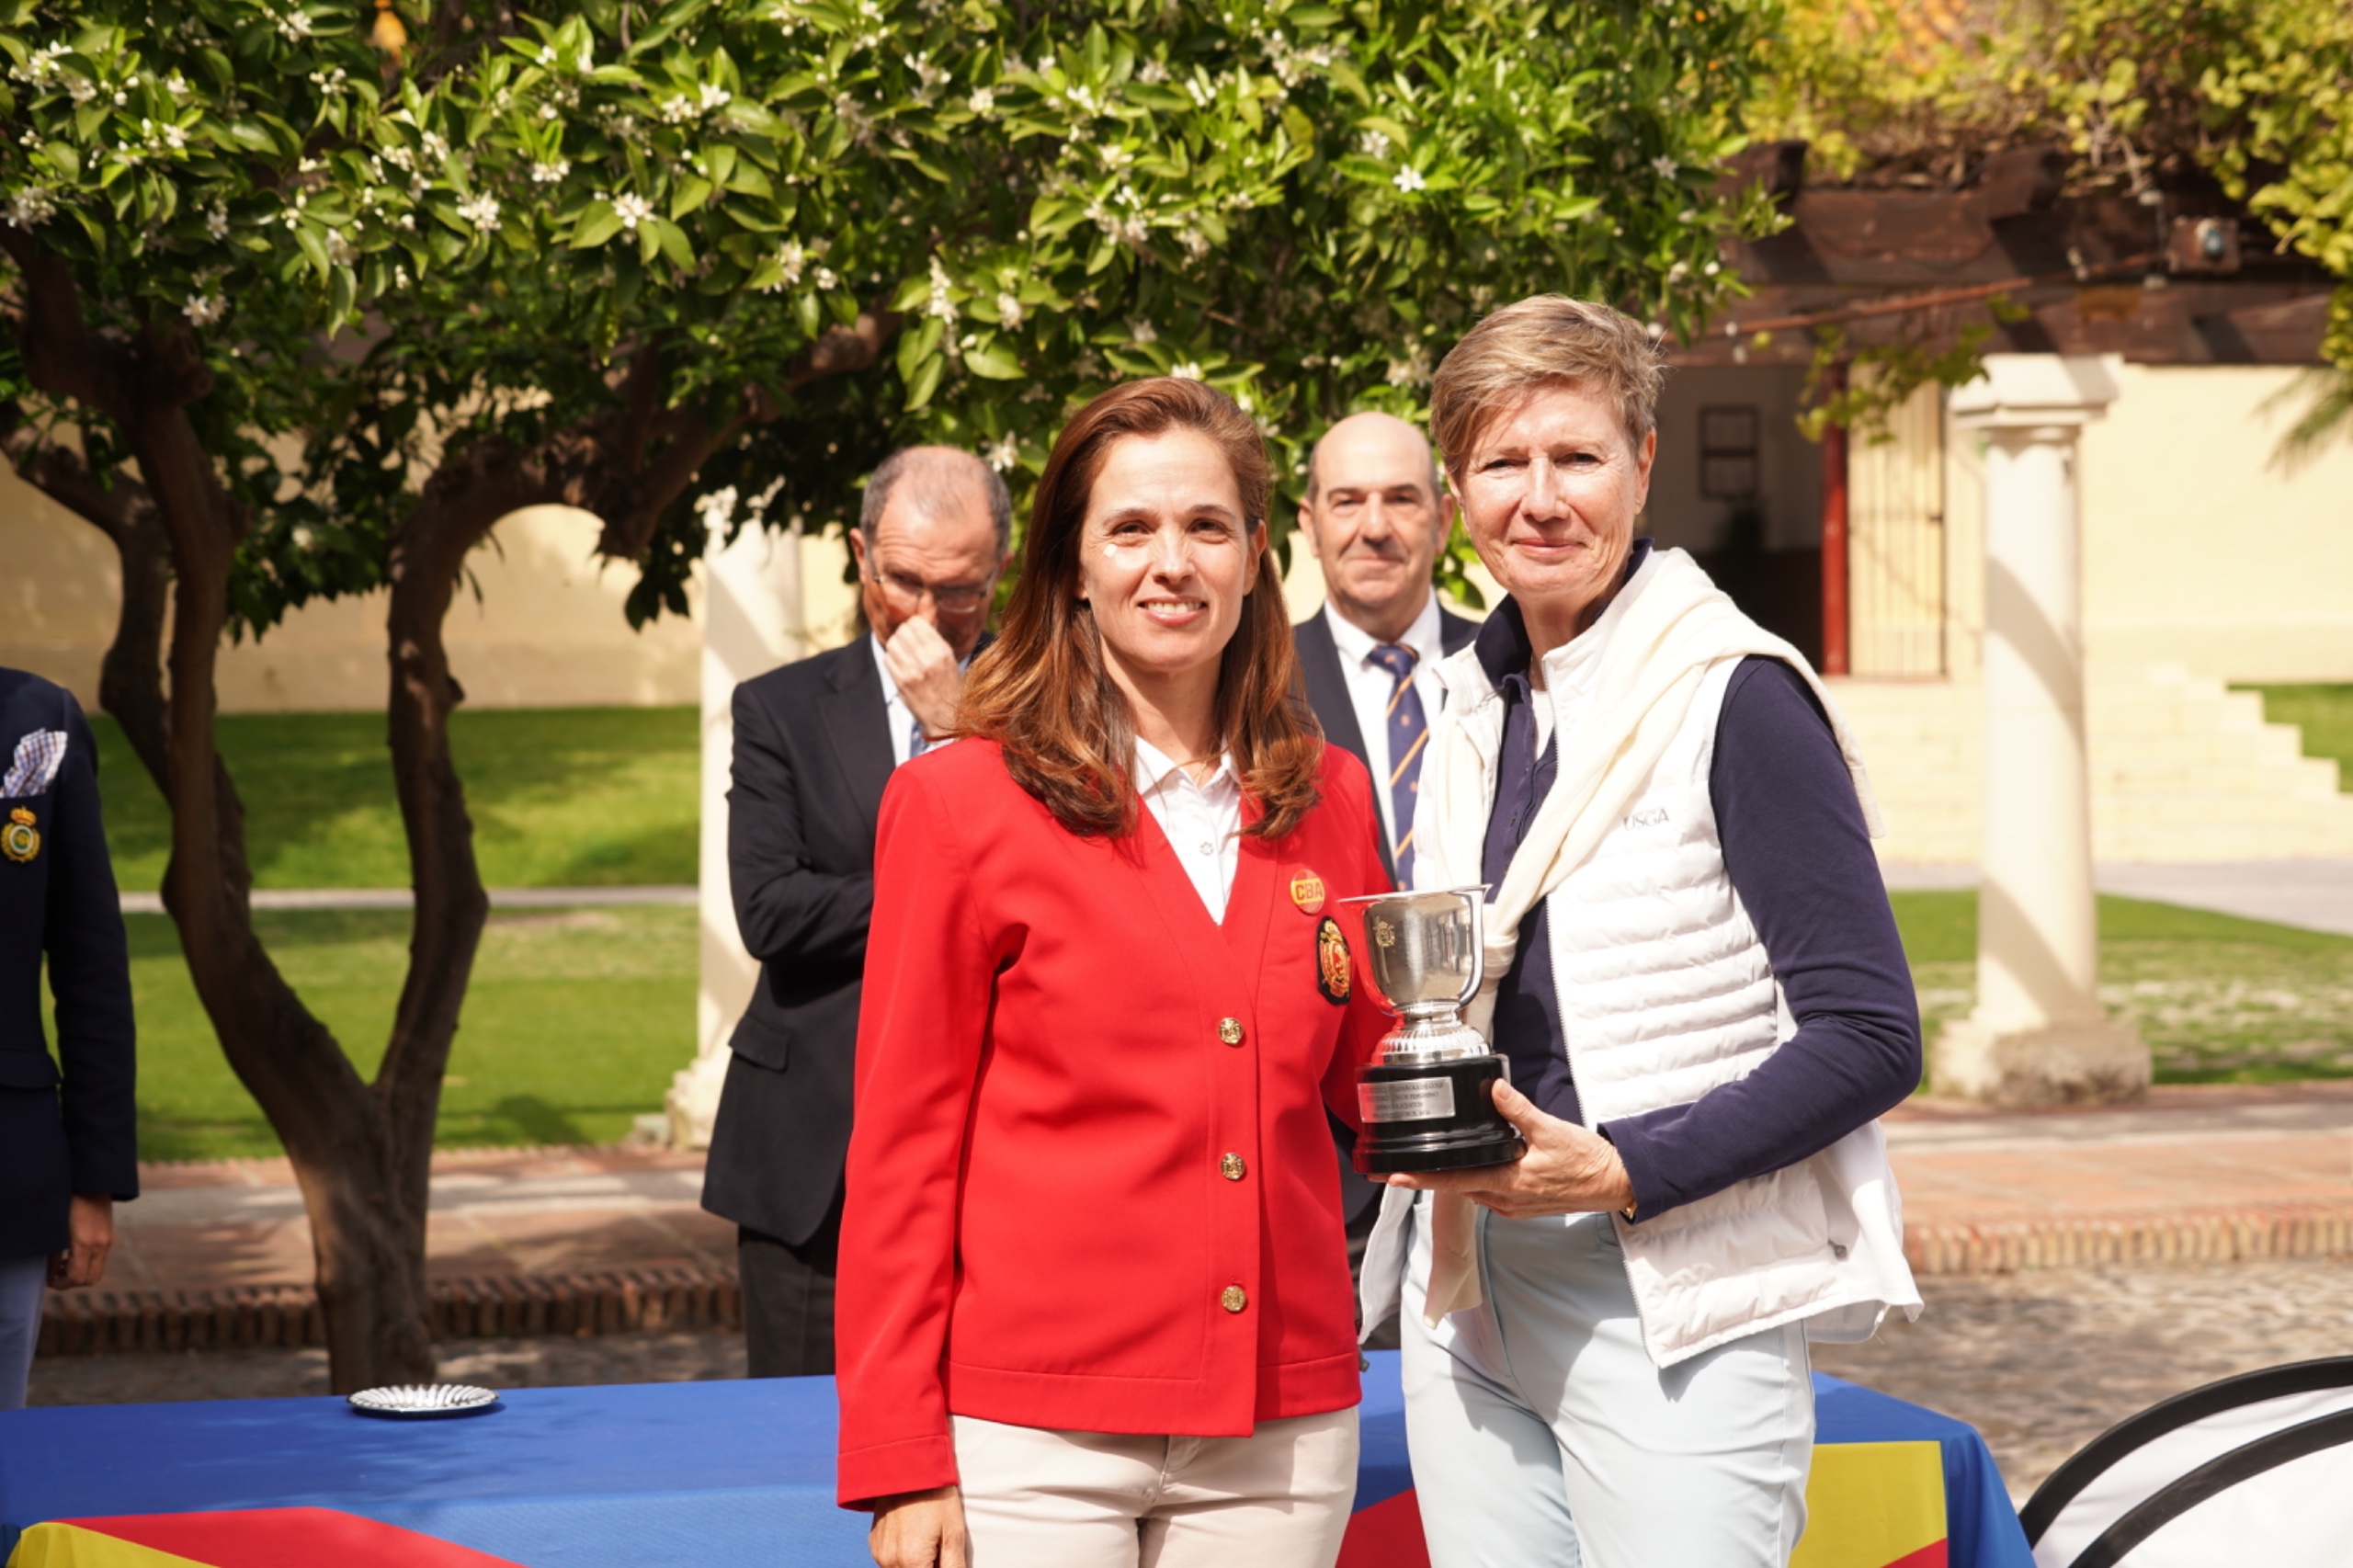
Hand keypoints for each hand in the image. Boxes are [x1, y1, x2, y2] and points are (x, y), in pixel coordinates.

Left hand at [48, 1194, 113, 1288]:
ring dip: (81, 1274)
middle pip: (90, 1280)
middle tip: (55, 1275)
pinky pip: (100, 1261)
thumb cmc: (69, 1203)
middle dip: (71, 1282)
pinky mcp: (109, 1237)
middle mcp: (101, 1245)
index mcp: (85, 1244)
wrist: (92, 1182)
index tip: (49, 1279)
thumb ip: (53, 1254)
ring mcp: (107, 1242)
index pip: (76, 1278)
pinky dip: (87, 1265)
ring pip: (97, 1272)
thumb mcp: (56, 1230)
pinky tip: (74, 1255)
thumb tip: (49, 1273)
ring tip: (63, 1265)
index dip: (61, 1284)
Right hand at [870, 1486, 967, 1567]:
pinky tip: (914, 1535)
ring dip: (915, 1564)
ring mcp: (879, 1552)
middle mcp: (890, 1561)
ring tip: (928, 1538)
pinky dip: (903, 1556)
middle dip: (928, 1566)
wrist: (907, 1464)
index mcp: (912, 1561)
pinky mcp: (874, 1543)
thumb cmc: (935, 1495)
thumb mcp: (953, 1531)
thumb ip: (954, 1566)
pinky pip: (889, 1560)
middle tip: (939, 1546)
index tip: (945, 1557)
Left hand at [883, 615, 964, 740]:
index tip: (917, 630)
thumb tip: (924, 612)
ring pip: (893, 643)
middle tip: (909, 640)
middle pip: (903, 631)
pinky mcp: (900, 682)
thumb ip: (934, 637)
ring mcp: (911, 671)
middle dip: (904, 633)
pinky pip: (888, 659)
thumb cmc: (951, 686)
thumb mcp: (950, 659)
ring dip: (897, 644)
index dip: (915, 624)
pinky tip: (900, 663)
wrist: (947, 718)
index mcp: (942, 652)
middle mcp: (926, 660)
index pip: (917, 623)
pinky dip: (892, 658)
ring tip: (904, 651)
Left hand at [1387, 1079, 1636, 1218]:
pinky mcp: (1521, 1204)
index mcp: (1510, 1183)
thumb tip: (1493, 1089)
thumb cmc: (1587, 1161)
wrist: (1614, 1182)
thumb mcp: (1551, 1129)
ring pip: (1471, 1191)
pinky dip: (1473, 1180)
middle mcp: (1507, 1200)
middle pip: (1456, 1188)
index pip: (1455, 1181)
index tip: (1394, 1176)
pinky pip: (1488, 1194)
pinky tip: (1470, 1167)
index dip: (1422, 1178)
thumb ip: (1518, 1109)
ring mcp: (1513, 1205)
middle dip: (1427, 1178)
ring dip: (1450, 1179)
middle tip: (1396, 1168)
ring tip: (1425, 1166)